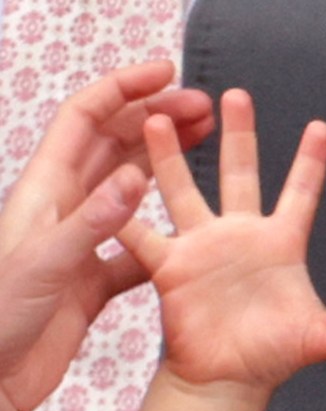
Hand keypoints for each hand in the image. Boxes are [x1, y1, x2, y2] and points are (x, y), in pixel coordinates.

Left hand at [0, 61, 213, 410]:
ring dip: (165, 163)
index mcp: (47, 189)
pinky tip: (192, 230)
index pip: (87, 118)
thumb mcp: (46, 264)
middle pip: (115, 143)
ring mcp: (82, 241)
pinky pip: (139, 243)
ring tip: (205, 146)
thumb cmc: (1, 319)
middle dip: (157, 118)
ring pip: (130, 187)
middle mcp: (66, 207)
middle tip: (204, 110)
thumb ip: (93, 222)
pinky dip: (165, 231)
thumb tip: (136, 178)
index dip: (125, 89)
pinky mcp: (95, 277)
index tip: (167, 76)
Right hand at [119, 89, 325, 389]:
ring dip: (170, 156)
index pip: (301, 193)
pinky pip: (142, 235)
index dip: (311, 161)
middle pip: (240, 173)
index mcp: (281, 243)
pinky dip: (125, 213)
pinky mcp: (170, 266)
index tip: (321, 125)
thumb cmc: (273, 354)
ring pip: (184, 190)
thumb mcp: (318, 338)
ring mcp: (202, 247)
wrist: (227, 380)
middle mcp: (241, 236)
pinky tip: (109, 181)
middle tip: (235, 94)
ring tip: (158, 117)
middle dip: (239, 135)